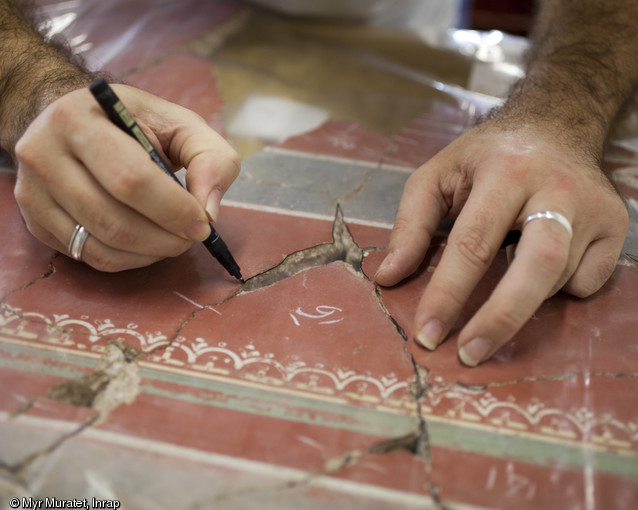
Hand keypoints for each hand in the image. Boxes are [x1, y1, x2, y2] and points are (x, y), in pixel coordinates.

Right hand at [14, 85, 239, 270]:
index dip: (173, 210)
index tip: (203, 223)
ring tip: (174, 239)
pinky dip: (128, 260)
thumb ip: (210, 158)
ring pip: (100, 244)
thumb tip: (209, 210)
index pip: (130, 179)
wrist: (79, 122)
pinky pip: (89, 256)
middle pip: (113, 219)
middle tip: (192, 237)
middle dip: (165, 237)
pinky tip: (147, 244)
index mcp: (77, 118)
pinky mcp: (35, 221)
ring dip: (150, 253)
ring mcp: (32, 192)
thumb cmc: (136, 124)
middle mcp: (42, 154)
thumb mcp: (180, 124)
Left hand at [375, 120, 627, 365]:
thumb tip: (387, 277)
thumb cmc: (487, 157)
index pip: (473, 243)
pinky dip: (555, 289)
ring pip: (559, 278)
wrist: (555, 126)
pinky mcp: (617, 227)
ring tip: (501, 282)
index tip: (427, 334)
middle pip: (537, 267)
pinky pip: (585, 282)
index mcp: (505, 172)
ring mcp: (595, 209)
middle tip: (469, 355)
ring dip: (521, 297)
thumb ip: (411, 225)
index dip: (448, 294)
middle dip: (501, 319)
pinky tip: (536, 265)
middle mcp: (557, 188)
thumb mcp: (437, 175)